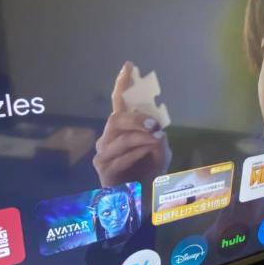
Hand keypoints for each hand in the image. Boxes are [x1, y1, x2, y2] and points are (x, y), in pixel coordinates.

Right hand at [93, 62, 171, 187]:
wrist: (142, 199)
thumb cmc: (150, 172)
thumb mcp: (160, 151)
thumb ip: (157, 137)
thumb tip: (156, 129)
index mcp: (123, 128)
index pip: (120, 102)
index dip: (123, 84)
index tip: (129, 66)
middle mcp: (109, 136)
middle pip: (117, 118)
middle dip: (137, 119)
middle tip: (155, 126)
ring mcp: (103, 152)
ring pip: (120, 137)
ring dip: (141, 138)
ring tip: (155, 142)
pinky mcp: (103, 168)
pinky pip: (119, 156)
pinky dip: (135, 154)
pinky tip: (145, 155)